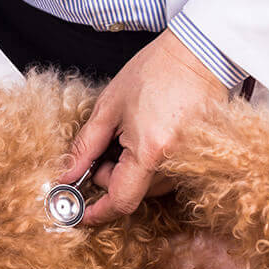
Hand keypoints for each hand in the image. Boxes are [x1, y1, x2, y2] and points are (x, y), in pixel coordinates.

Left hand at [60, 30, 228, 224]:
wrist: (199, 54)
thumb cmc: (157, 71)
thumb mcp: (110, 106)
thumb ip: (85, 146)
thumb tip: (66, 174)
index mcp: (150, 151)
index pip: (121, 201)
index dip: (98, 212)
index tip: (82, 213)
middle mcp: (175, 163)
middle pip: (135, 193)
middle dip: (112, 178)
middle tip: (107, 148)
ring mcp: (192, 162)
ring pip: (151, 186)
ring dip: (133, 172)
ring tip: (130, 136)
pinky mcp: (201, 157)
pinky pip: (169, 174)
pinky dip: (151, 165)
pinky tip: (148, 137)